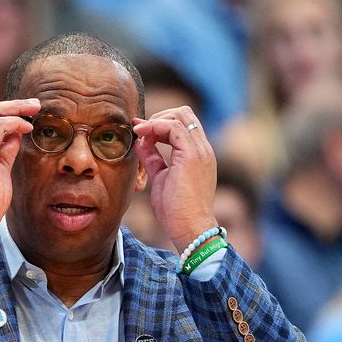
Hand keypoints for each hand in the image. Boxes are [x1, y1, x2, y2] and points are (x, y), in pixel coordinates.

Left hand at [132, 106, 217, 250]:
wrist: (190, 228)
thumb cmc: (176, 210)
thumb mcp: (161, 178)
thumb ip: (154, 159)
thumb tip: (141, 143)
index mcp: (198, 154)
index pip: (183, 124)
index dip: (160, 122)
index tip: (139, 130)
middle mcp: (203, 149)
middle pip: (184, 113)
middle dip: (158, 116)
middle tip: (139, 130)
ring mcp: (199, 151)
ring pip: (180, 115)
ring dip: (155, 120)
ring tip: (138, 133)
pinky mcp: (191, 156)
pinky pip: (173, 127)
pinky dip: (155, 127)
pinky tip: (142, 137)